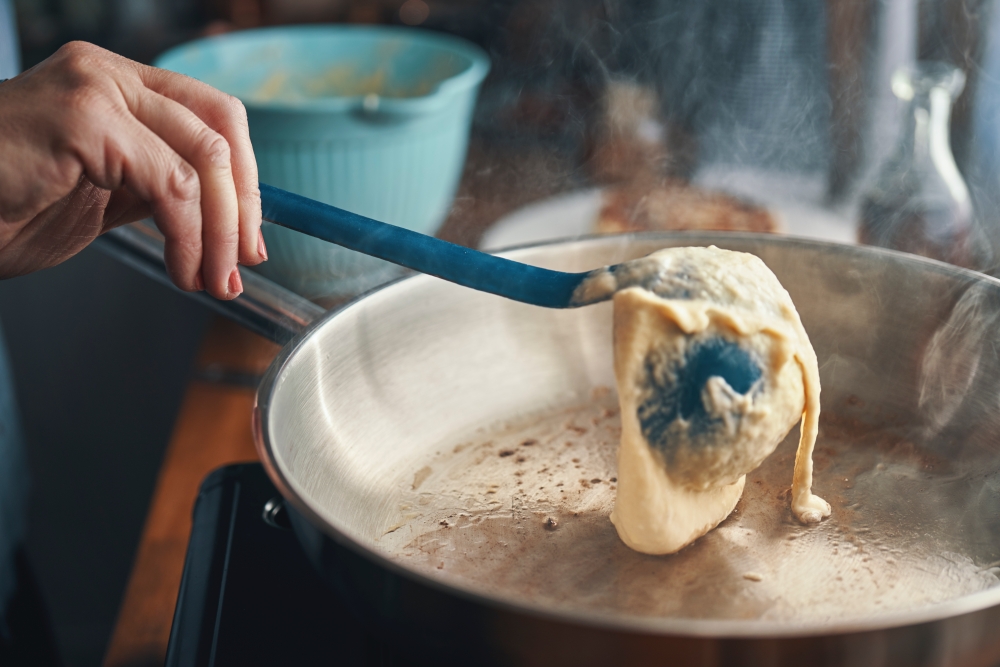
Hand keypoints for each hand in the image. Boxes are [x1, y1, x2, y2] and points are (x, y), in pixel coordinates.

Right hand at [0, 41, 265, 299]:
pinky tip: (182, 270)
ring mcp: (96, 89)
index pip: (215, 115)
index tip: (251, 236)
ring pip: (204, 158)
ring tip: (214, 280)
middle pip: (221, 126)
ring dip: (221, 231)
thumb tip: (227, 216)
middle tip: (244, 261)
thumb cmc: (3, 206)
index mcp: (118, 85)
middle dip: (245, 204)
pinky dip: (190, 237)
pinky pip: (170, 185)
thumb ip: (158, 188)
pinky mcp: (84, 119)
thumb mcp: (102, 195)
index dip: (247, 178)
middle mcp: (109, 74)